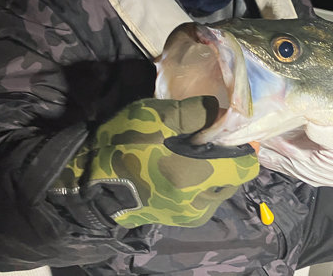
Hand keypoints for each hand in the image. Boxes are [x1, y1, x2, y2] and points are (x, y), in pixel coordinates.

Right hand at [53, 97, 259, 227]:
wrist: (85, 184)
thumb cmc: (123, 147)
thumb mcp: (157, 117)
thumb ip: (196, 112)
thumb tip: (221, 111)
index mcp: (199, 177)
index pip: (246, 167)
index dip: (242, 146)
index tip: (227, 131)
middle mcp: (200, 203)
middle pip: (234, 178)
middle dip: (225, 158)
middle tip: (203, 140)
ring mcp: (188, 216)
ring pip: (218, 190)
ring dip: (211, 172)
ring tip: (187, 154)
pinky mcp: (176, 221)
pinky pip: (201, 200)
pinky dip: (197, 184)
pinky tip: (176, 168)